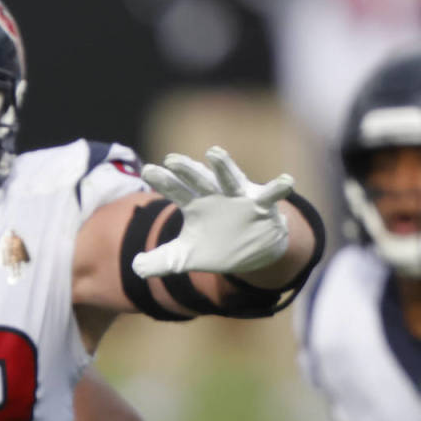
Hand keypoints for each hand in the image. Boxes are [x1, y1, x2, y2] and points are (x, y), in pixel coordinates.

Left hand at [133, 146, 294, 278]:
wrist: (251, 251)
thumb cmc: (215, 246)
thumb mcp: (185, 258)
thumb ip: (159, 261)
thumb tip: (135, 267)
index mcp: (194, 205)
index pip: (175, 190)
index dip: (163, 181)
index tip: (147, 170)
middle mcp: (214, 196)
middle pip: (199, 181)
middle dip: (187, 170)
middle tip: (172, 159)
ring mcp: (239, 197)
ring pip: (230, 179)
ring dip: (223, 167)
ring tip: (213, 153)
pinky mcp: (262, 205)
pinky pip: (271, 195)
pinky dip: (279, 188)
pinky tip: (286, 182)